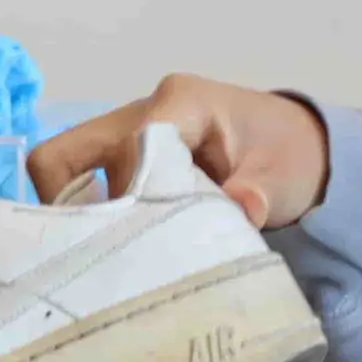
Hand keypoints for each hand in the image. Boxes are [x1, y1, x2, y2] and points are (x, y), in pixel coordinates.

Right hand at [29, 75, 331, 230]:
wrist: (296, 148)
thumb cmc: (288, 156)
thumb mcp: (284, 177)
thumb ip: (260, 191)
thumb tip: (240, 208)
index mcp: (183, 102)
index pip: (130, 144)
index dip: (131, 194)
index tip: (147, 238)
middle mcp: (141, 110)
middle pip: (64, 153)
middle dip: (73, 208)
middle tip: (105, 256)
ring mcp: (125, 134)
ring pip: (65, 170)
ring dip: (82, 217)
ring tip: (113, 259)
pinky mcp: (122, 159)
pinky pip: (82, 186)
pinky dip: (93, 219)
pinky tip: (119, 253)